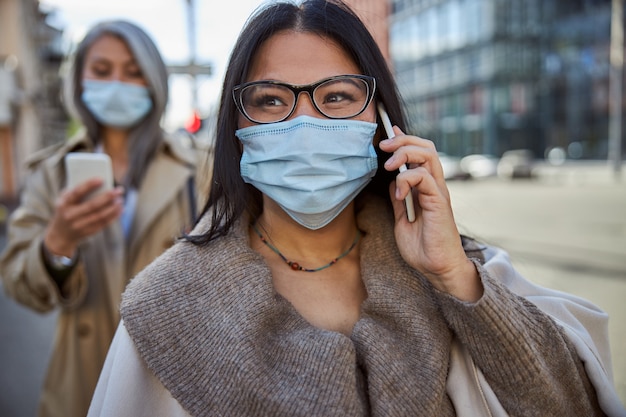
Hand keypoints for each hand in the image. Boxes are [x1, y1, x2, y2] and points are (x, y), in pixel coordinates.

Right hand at [44, 178, 123, 256]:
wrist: (61, 234)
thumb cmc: (66, 210)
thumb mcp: (65, 200)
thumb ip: (76, 191)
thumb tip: (97, 183)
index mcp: (64, 203)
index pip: (77, 192)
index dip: (89, 185)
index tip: (102, 179)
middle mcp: (71, 215)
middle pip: (92, 205)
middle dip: (107, 197)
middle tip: (119, 190)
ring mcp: (79, 225)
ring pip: (100, 216)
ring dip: (113, 207)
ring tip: (121, 199)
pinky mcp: (88, 232)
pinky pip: (103, 223)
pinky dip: (113, 216)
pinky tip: (120, 209)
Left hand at [378, 126, 481, 301]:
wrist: (437, 268)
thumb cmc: (422, 248)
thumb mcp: (402, 219)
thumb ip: (400, 199)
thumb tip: (392, 181)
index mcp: (427, 188)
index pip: (421, 154)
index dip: (405, 140)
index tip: (387, 135)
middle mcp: (435, 186)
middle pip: (426, 148)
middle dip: (403, 140)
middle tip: (383, 145)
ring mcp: (438, 192)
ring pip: (428, 155)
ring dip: (404, 153)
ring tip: (388, 165)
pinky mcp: (439, 202)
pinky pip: (423, 177)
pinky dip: (406, 180)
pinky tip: (398, 195)